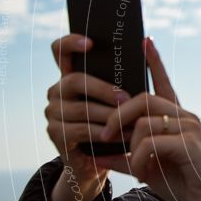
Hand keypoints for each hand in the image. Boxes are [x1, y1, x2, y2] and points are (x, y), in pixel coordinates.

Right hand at [45, 35, 134, 200]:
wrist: (106, 158)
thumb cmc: (120, 121)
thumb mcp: (125, 97)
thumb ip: (129, 73)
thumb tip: (147, 42)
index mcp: (72, 75)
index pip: (60, 50)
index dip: (70, 43)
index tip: (91, 43)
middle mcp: (57, 90)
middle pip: (74, 80)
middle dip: (103, 89)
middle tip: (126, 98)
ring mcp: (53, 111)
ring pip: (80, 108)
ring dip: (108, 116)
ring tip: (131, 122)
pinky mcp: (55, 133)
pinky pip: (79, 130)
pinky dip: (102, 133)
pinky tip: (118, 137)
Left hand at [98, 38, 200, 200]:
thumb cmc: (184, 184)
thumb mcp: (147, 168)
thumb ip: (123, 157)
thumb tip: (94, 152)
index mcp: (177, 119)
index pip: (164, 83)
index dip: (154, 62)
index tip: (145, 40)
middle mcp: (184, 117)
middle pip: (142, 99)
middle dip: (117, 116)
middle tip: (106, 137)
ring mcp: (189, 127)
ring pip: (143, 121)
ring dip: (130, 147)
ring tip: (135, 168)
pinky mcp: (189, 143)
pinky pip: (150, 143)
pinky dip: (139, 160)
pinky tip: (144, 174)